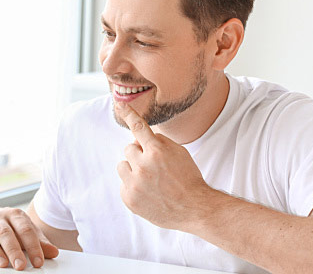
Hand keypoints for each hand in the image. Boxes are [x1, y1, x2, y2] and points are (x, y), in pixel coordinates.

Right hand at [0, 207, 58, 270]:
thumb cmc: (12, 227)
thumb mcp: (27, 233)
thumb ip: (39, 243)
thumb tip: (54, 252)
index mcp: (16, 215)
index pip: (26, 230)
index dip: (33, 247)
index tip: (38, 262)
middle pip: (6, 233)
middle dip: (14, 250)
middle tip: (20, 265)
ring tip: (3, 264)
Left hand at [114, 102, 212, 230]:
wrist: (194, 209)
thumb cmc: (188, 179)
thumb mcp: (180, 153)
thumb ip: (160, 142)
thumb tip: (140, 139)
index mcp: (157, 151)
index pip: (138, 127)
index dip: (128, 113)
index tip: (119, 104)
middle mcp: (143, 166)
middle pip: (129, 148)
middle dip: (139, 154)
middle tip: (153, 165)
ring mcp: (134, 184)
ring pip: (122, 165)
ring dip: (133, 169)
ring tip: (149, 180)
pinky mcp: (129, 198)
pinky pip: (123, 184)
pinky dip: (132, 186)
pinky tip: (148, 192)